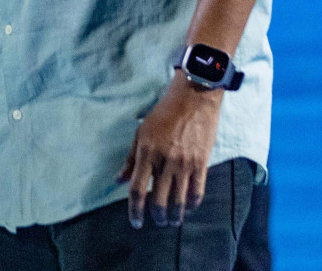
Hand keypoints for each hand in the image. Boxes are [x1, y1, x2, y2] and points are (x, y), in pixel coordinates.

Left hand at [117, 72, 223, 228]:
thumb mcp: (141, 132)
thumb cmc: (163, 113)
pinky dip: (192, 205)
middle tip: (157, 221)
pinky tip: (188, 209)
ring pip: (180, 201)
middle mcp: (166, 161)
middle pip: (160, 201)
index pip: (138, 190)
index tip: (136, 222)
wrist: (194, 98)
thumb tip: (119, 180)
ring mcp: (185, 164)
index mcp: (147, 153)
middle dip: (157, 217)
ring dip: (175, 216)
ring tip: (172, 221)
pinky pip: (197, 192)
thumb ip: (131, 159)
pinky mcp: (202, 164)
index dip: (135, 210)